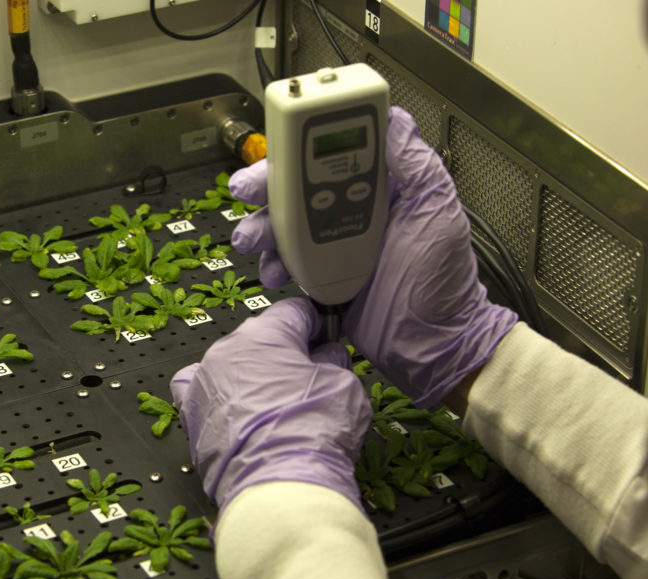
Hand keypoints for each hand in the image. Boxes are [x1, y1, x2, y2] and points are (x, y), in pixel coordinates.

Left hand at [170, 298, 371, 517]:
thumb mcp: (343, 385)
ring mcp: (204, 382)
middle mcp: (226, 351)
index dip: (317, 325)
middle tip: (307, 378)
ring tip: (275, 403)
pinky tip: (236, 411)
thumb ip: (332, 360)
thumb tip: (327, 355)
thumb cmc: (311, 433)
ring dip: (251, 375)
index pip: (294, 312)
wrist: (278, 485)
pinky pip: (204, 393)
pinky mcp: (192, 415)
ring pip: (231, 365)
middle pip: (260, 339)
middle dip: (283, 353)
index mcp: (264, 333)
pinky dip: (220, 397)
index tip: (325, 340)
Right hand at [228, 107, 516, 406]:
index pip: (334, 153)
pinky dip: (273, 264)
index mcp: (380, 189)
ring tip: (251, 238)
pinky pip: (286, 262)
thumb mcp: (439, 213)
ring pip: (284, 224)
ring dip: (261, 227)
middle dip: (267, 186)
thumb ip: (417, 165)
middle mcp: (352, 211)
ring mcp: (332, 245)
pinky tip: (275, 271)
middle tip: (248, 189)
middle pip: (297, 186)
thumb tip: (394, 119)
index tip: (279, 146)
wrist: (432, 346)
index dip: (302, 146)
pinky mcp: (319, 276)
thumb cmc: (445, 283)